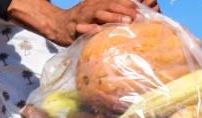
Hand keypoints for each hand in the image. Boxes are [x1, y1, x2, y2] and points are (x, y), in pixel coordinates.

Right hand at [19, 0, 150, 44]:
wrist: (58, 25)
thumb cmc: (82, 22)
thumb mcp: (96, 15)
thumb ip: (110, 16)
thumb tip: (130, 21)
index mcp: (97, 3)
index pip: (115, 1)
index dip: (129, 5)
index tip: (143, 12)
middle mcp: (91, 7)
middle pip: (110, 6)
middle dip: (125, 11)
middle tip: (139, 18)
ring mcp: (82, 16)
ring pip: (98, 14)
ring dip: (112, 17)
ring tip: (125, 21)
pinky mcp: (74, 28)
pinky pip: (82, 28)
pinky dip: (90, 28)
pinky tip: (98, 30)